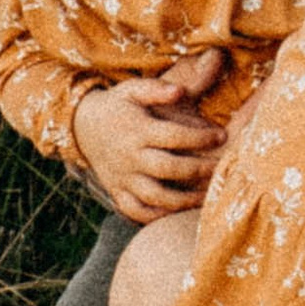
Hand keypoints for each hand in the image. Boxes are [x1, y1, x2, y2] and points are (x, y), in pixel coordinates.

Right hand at [71, 50, 228, 221]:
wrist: (81, 127)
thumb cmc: (118, 106)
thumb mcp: (133, 89)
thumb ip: (156, 89)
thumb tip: (180, 91)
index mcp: (138, 130)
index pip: (174, 136)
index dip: (200, 137)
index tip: (223, 136)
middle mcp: (130, 157)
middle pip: (168, 169)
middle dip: (198, 169)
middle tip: (222, 167)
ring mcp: (123, 178)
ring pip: (154, 196)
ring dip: (183, 200)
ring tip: (208, 196)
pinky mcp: (117, 192)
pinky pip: (136, 211)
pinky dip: (156, 216)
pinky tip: (178, 212)